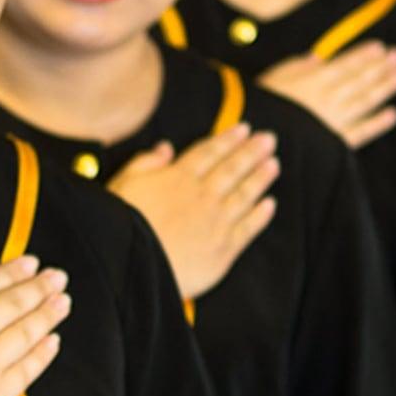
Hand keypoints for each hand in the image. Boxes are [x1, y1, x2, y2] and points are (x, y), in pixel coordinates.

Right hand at [0, 256, 66, 395]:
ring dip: (48, 316)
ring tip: (63, 302)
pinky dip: (42, 356)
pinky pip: (26, 371)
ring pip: (26, 334)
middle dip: (39, 288)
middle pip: (14, 304)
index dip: (12, 272)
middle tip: (59, 277)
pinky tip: (53, 343)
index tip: (31, 263)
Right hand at [108, 123, 278, 298]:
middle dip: (252, 152)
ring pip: (245, 195)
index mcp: (178, 178)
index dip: (228, 139)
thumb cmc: (121, 223)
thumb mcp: (123, 183)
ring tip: (275, 164)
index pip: (209, 153)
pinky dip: (260, 215)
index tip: (244, 128)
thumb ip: (146, 163)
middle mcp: (202, 196)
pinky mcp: (223, 250)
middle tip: (270, 139)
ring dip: (261, 178)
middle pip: (232, 169)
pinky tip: (270, 204)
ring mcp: (216, 223)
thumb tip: (166, 147)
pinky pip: (247, 229)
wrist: (133, 267)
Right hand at [257, 40, 395, 147]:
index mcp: (313, 81)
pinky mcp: (336, 143)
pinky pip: (361, 132)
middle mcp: (329, 99)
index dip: (364, 55)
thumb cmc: (261, 106)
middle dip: (381, 67)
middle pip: (360, 80)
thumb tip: (318, 58)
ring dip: (386, 88)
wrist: (259, 139)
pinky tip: (393, 114)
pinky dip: (378, 123)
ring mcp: (335, 121)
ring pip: (366, 101)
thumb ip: (298, 67)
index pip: (345, 65)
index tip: (381, 48)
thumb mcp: (274, 78)